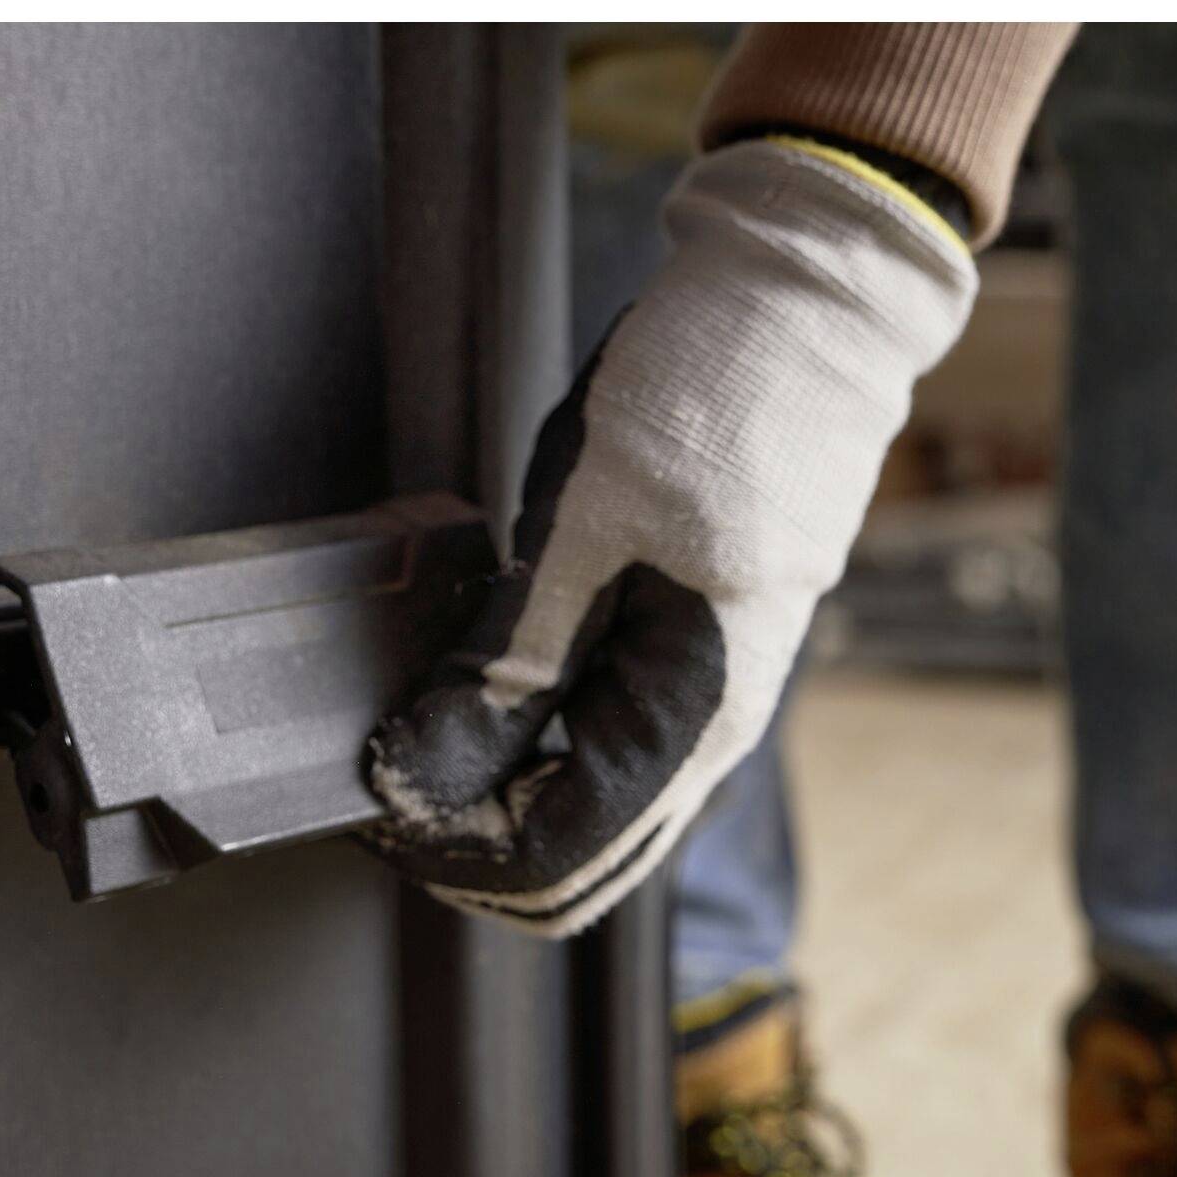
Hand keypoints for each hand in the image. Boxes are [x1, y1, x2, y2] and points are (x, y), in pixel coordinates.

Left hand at [364, 137, 976, 935]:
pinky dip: (531, 745)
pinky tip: (479, 684)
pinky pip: (602, 748)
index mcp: (691, 724)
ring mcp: (706, 701)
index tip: (372, 797)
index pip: (550, 864)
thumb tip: (418, 772)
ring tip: (419, 725)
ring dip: (496, 796)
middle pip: (574, 870)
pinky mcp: (690, 657)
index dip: (446, 852)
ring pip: (587, 812)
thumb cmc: (708, 400)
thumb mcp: (581, 533)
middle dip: (467, 847)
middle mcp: (708, 739)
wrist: (804, 305)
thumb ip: (503, 670)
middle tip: (385, 777)